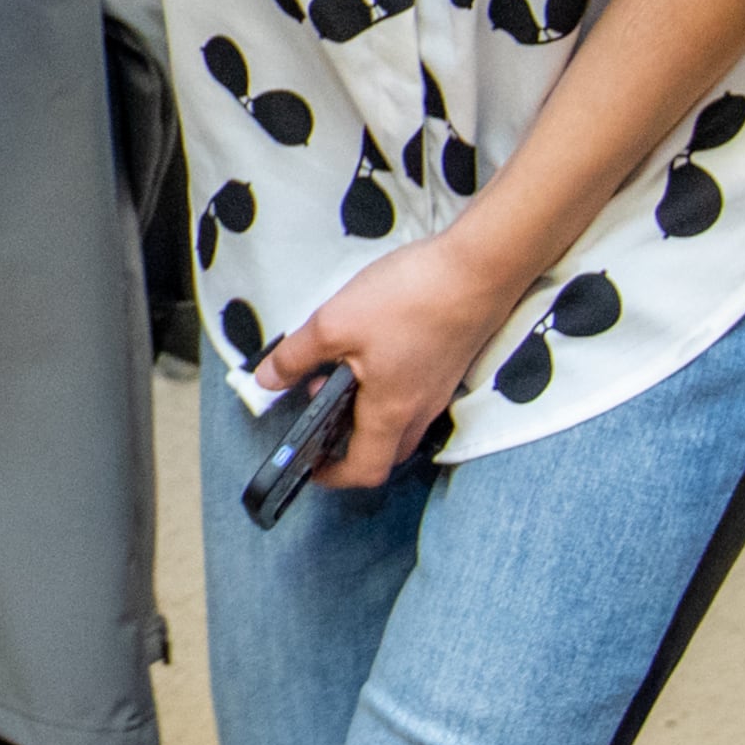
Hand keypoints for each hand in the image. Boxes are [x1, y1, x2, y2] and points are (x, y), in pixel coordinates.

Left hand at [254, 231, 530, 492]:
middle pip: (384, 448)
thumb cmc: (410, 299)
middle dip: (348, 439)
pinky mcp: (447, 363)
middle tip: (321, 404)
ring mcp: (438, 388)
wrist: (478, 268)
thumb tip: (265, 381)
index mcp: (391, 413)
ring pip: (399, 419)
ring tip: (342, 366)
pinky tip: (372, 346)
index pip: (365, 471)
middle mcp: (420, 410)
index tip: (310, 463)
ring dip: (366, 408)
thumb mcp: (335, 324)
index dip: (334, 475)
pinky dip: (387, 386)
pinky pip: (413, 393)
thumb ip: (295, 357)